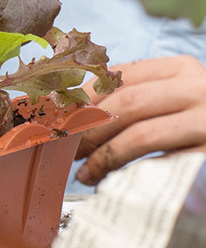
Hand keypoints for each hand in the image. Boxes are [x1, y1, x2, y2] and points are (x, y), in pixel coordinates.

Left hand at [75, 55, 205, 184]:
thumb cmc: (199, 125)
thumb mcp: (173, 99)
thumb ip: (135, 97)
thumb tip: (72, 109)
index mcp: (181, 68)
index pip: (119, 76)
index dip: (81, 98)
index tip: (56, 118)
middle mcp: (198, 88)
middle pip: (124, 104)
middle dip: (86, 129)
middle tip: (65, 150)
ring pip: (139, 132)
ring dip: (101, 154)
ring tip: (83, 171)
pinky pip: (159, 160)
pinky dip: (124, 169)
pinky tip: (106, 179)